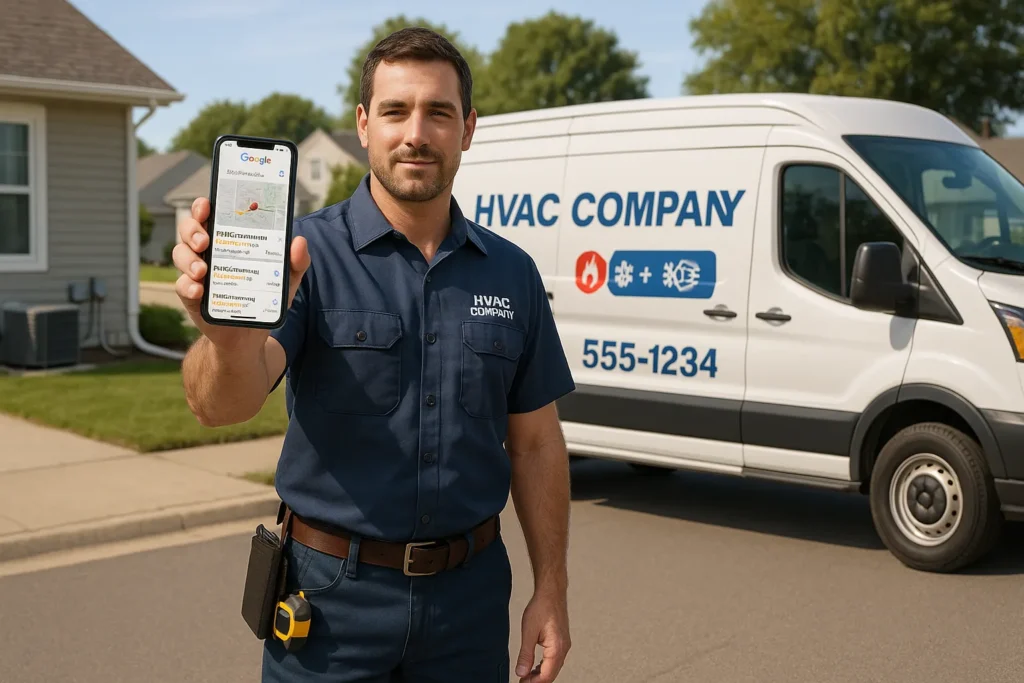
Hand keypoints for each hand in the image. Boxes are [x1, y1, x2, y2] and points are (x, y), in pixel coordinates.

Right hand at [173, 197, 309, 349]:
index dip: (203, 206)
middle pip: (188, 230)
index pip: (209, 215)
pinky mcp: (191, 296)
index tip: (207, 205)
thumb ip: (296, 261)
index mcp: (228, 240)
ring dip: (188, 260)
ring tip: (202, 271)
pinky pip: (181, 286)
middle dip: (192, 230)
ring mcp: (197, 274)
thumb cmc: (265, 297)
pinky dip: (187, 287)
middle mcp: (208, 252)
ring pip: (180, 254)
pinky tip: (199, 291)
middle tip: (205, 241)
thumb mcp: (286, 279)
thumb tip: (299, 242)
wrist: (250, 335)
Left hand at [515, 590, 570, 682]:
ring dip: (541, 674)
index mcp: (557, 648)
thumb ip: (525, 655)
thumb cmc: (542, 607)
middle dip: (537, 681)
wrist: (551, 592)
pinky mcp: (562, 641)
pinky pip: (555, 660)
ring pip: (554, 668)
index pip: (546, 675)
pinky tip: (536, 666)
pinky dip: (545, 666)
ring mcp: (564, 645)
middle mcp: (564, 648)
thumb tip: (521, 672)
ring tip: (527, 676)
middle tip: (523, 681)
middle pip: (551, 674)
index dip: (533, 682)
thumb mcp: (528, 632)